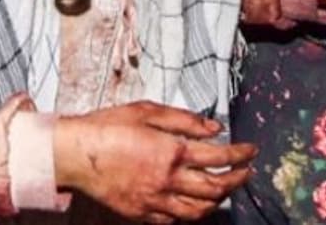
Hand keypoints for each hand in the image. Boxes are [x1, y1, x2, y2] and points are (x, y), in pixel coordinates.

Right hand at [54, 101, 255, 222]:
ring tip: (225, 190)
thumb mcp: (149, 111)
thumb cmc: (109, 127)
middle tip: (247, 172)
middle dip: (237, 180)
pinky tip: (194, 204)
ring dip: (217, 201)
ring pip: (196, 210)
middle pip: (214, 188)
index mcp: (172, 152)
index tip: (252, 150)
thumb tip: (215, 128)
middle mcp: (166, 180)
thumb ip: (186, 120)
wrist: (73, 154)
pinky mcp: (138, 212)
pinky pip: (172, 220)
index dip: (241, 155)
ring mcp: (153, 200)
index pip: (220, 158)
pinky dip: (189, 214)